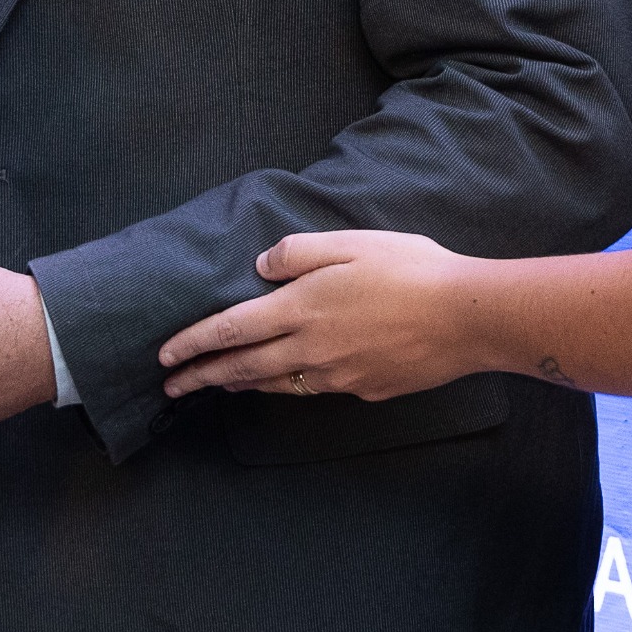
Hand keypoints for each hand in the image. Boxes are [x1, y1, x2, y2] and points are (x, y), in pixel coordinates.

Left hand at [161, 230, 486, 402]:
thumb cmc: (412, 270)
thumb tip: (261, 267)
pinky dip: (288, 386)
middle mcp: (311, 349)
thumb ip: (299, 252)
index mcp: (301, 308)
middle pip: (242, 369)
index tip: (164, 357)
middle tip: (172, 387)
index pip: (230, 330)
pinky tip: (288, 381)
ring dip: (240, 385)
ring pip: (276, 385)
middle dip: (201, 378)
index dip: (192, 344)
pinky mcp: (364, 388)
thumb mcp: (352, 242)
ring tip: (220, 385)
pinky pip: (315, 388)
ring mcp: (337, 375)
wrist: (467, 317)